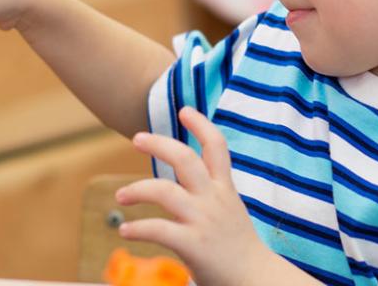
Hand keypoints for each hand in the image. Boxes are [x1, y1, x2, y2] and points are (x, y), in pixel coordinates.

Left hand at [115, 107, 272, 285]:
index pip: (217, 147)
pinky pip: (157, 229)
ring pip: (164, 190)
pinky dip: (136, 228)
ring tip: (121, 196)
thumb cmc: (239, 249)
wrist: (256, 280)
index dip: (201, 124)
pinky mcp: (192, 244)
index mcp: (225, 189)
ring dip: (136, 189)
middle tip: (137, 138)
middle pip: (184, 158)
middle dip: (158, 143)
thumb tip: (185, 185)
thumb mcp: (230, 211)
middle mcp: (214, 199)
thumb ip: (211, 195)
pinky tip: (125, 231)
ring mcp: (203, 220)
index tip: (184, 110)